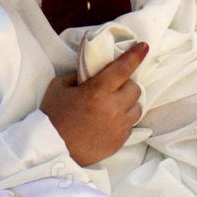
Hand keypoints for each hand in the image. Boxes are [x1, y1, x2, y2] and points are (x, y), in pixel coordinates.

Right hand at [40, 42, 148, 165]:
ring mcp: (119, 126)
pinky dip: (123, 119)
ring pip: (137, 107)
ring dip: (128, 103)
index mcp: (97, 91)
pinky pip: (131, 124)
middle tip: (112, 88)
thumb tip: (93, 70)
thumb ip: (79, 75)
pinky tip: (108, 121)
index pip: (123, 68)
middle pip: (135, 89)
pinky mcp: (120, 141)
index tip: (144, 47)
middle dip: (126, 85)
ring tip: (112, 106)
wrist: (52, 149)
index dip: (135, 56)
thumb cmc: (53, 116)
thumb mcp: (59, 87)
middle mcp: (113, 108)